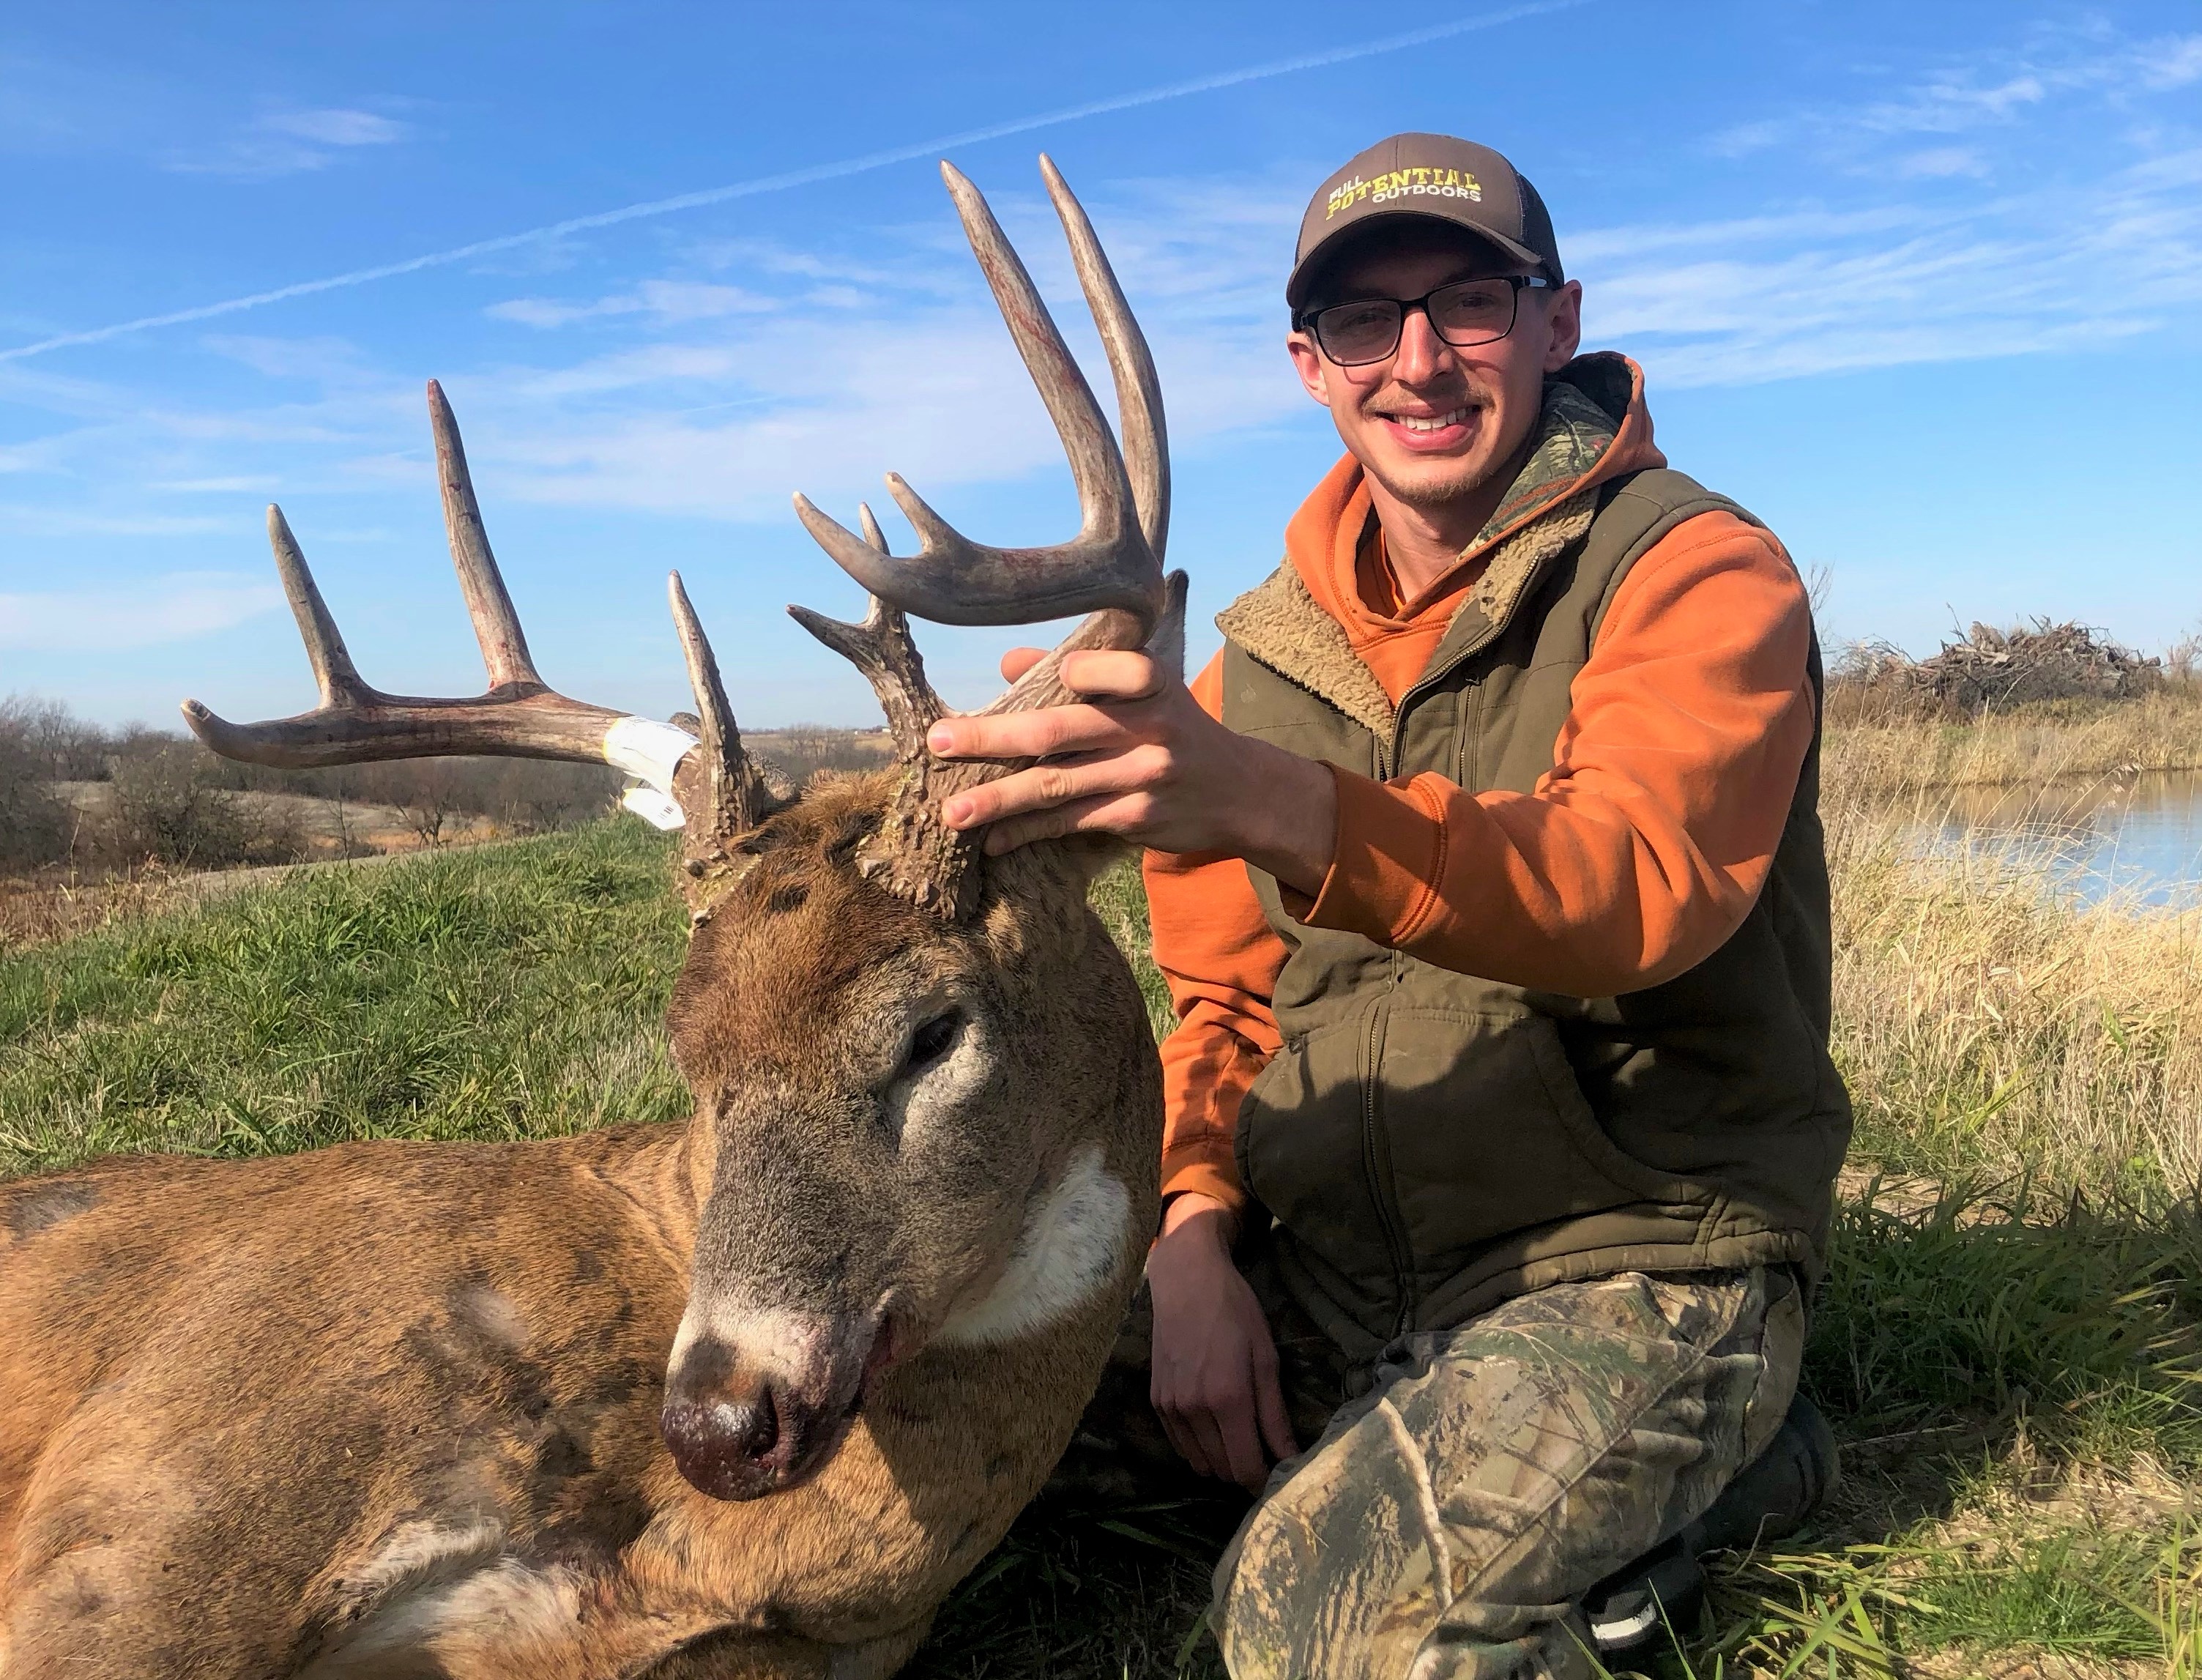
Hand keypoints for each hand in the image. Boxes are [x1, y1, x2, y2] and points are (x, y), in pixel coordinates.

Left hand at [924, 649, 1335, 896]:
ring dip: (998, 800)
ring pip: (1055, 786)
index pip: (1095, 668)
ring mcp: (1141, 775)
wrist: (1238, 789)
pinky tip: (993, 841)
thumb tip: (1009, 664)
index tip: (1013, 678)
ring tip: (953, 812)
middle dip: (991, 738)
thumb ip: (1082, 671)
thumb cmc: (1175, 726)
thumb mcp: (1145, 687)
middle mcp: (1147, 727)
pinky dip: (1027, 832)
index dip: (1062, 672)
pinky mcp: (1135, 817)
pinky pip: (1069, 824)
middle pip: (1055, 730)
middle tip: (938, 742)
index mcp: (1149, 681)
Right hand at [1146, 1194, 1297, 1490]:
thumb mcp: (1266, 1358)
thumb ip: (1275, 1414)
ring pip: (1199, 1462)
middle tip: (1260, 1450)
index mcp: (1228, 1399)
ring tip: (1237, 1437)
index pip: (1245, 1467)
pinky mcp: (1156, 1401)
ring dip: (1220, 1460)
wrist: (1186, 1281)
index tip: (1276, 1472)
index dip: (1263, 1479)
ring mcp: (1171, 1407)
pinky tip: (1212, 1425)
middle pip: (1222, 1470)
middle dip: (1244, 1469)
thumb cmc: (1234, 1312)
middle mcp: (1195, 1409)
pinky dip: (1198, 1446)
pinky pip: (1179, 1444)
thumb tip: (1289, 1456)